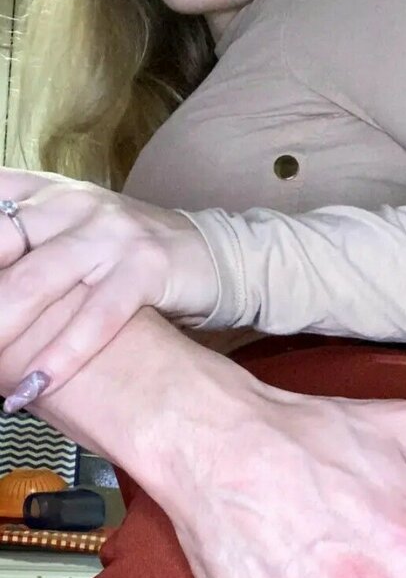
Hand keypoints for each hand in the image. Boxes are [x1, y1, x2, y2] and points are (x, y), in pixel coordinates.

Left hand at [0, 168, 217, 407]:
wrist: (212, 255)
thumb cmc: (131, 256)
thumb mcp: (76, 233)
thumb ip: (29, 246)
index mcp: (49, 193)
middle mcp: (74, 204)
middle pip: (1, 244)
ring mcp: (110, 234)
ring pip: (37, 281)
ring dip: (3, 329)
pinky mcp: (145, 267)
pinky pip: (96, 317)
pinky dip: (63, 355)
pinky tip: (37, 384)